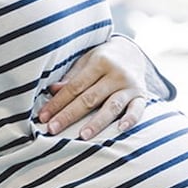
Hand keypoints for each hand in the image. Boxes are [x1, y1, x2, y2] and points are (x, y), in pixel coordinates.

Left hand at [38, 36, 153, 139]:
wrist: (132, 52)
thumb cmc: (103, 59)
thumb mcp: (86, 61)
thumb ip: (72, 77)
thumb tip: (52, 90)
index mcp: (99, 62)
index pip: (74, 87)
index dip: (58, 103)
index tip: (44, 117)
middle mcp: (116, 74)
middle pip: (89, 98)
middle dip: (69, 115)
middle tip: (53, 130)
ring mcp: (130, 86)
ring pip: (111, 106)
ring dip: (97, 122)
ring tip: (83, 136)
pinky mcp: (142, 96)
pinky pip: (138, 110)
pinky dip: (130, 119)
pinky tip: (121, 129)